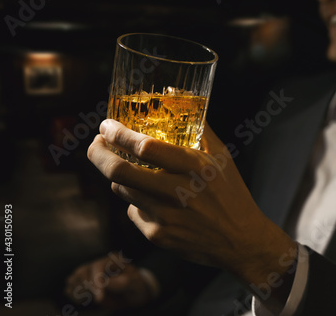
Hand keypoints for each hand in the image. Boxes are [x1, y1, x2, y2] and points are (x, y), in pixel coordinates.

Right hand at [65, 255, 154, 309]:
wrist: (134, 293)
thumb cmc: (136, 287)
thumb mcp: (136, 285)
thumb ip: (123, 283)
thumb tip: (105, 283)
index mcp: (113, 260)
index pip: (98, 267)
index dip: (95, 282)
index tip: (99, 299)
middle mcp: (100, 263)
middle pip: (83, 271)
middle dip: (87, 288)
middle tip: (98, 300)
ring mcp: (91, 271)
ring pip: (76, 276)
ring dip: (78, 290)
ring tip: (89, 299)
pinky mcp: (85, 280)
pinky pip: (72, 284)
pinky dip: (73, 293)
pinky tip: (82, 300)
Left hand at [88, 119, 297, 310]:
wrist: (239, 240)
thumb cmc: (231, 193)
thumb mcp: (221, 156)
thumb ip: (199, 126)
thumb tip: (175, 95)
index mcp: (194, 167)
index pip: (144, 147)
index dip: (118, 135)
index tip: (106, 126)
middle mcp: (177, 192)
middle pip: (119, 172)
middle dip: (98, 154)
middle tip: (95, 144)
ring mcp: (165, 217)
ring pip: (122, 191)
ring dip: (119, 177)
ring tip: (129, 170)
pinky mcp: (158, 235)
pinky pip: (133, 212)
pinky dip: (135, 202)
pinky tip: (153, 201)